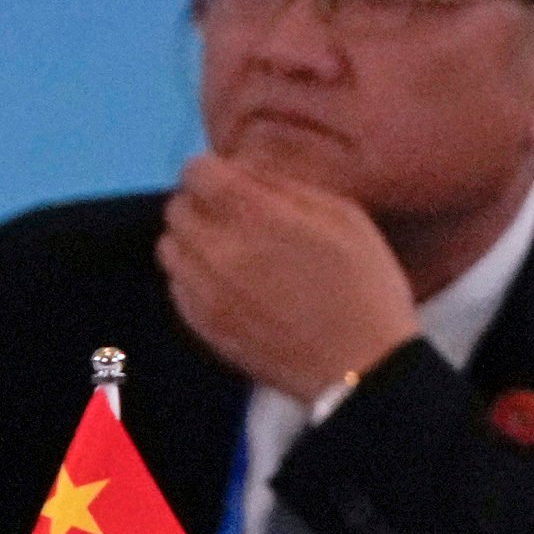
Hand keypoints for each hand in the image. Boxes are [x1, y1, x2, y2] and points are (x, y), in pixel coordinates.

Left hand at [157, 151, 423, 402]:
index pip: (198, 173)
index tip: (226, 176)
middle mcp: (219, 251)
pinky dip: (192, 275)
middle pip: (178, 208)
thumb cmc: (364, 285)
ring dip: (191, 239)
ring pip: (169, 247)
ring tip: (226, 247)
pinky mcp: (201, 325)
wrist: (361, 365)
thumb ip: (286, 187)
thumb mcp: (343, 216)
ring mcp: (205, 292)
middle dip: (200, 202)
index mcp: (257, 217)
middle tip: (230, 214)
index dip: (210, 169)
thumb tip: (244, 171)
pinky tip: (226, 281)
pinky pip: (176, 285)